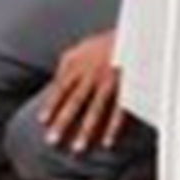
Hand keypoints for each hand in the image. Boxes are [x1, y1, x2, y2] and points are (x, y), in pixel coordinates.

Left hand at [41, 30, 126, 153]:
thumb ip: (66, 63)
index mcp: (80, 64)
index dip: (51, 104)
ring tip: (78, 148)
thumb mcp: (82, 46)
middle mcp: (94, 73)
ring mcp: (111, 80)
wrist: (137, 30)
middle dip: (63, 122)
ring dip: (86, 129)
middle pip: (76, 101)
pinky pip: (120, 109)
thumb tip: (54, 82)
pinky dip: (114, 127)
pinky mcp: (128, 84)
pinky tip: (107, 142)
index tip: (43, 121)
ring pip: (97, 108)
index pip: (61, 87)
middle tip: (52, 141)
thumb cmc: (106, 41)